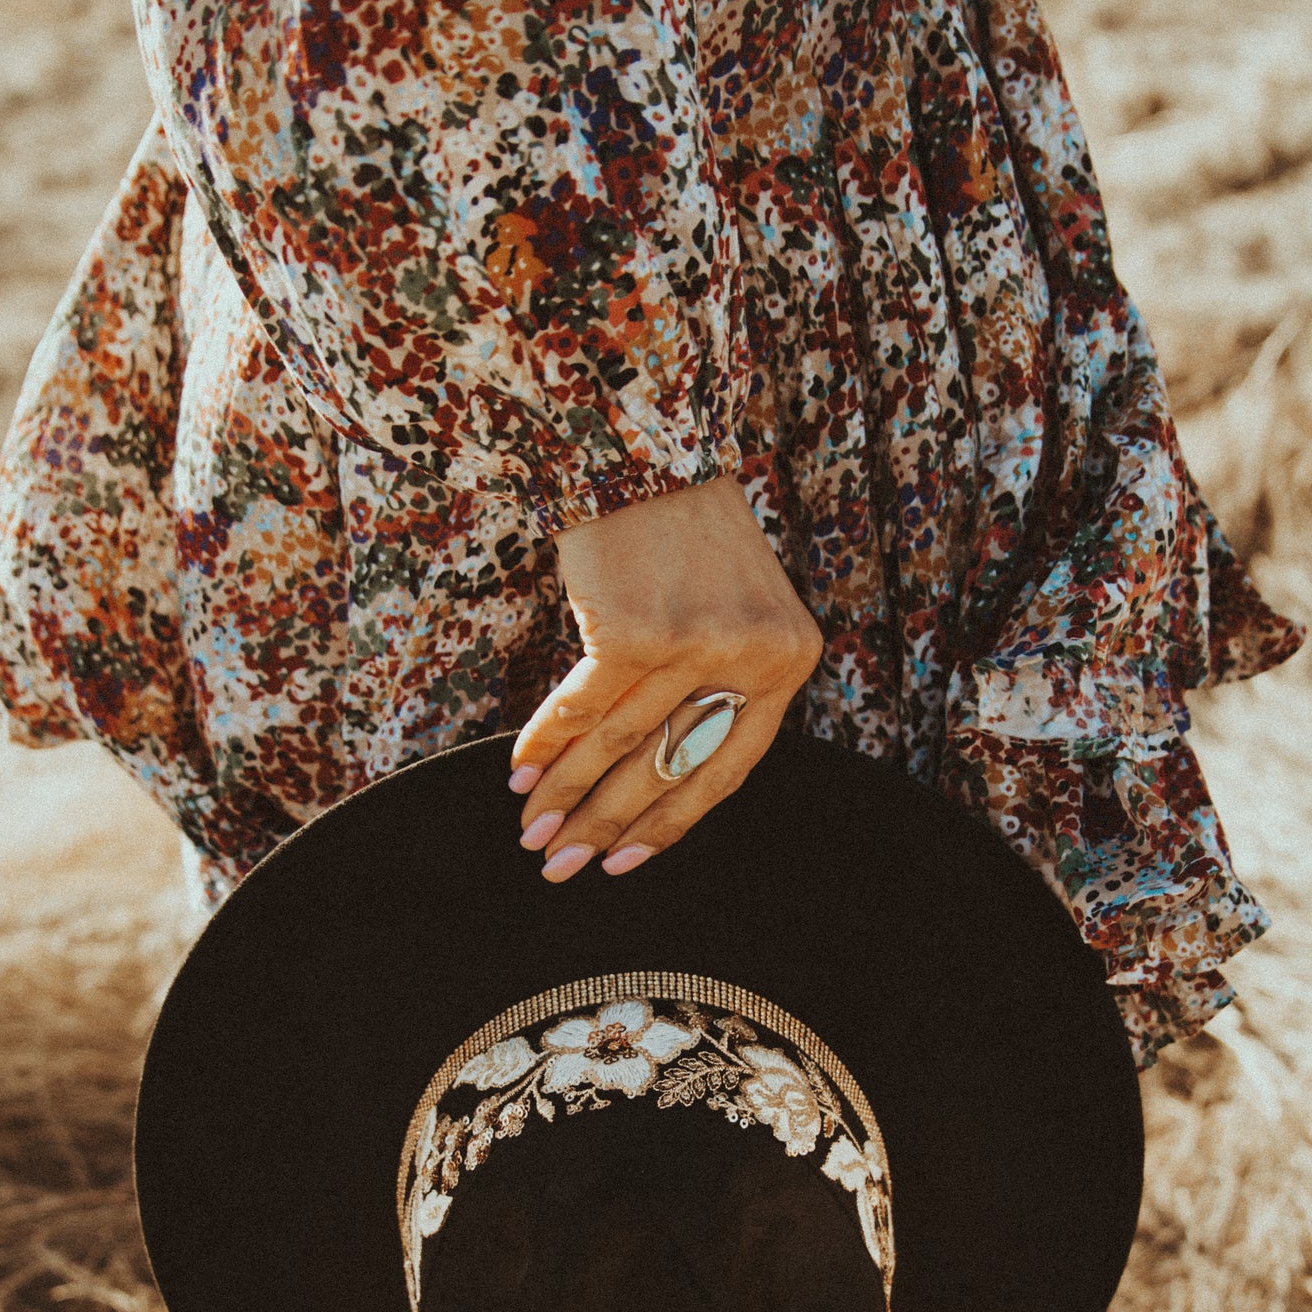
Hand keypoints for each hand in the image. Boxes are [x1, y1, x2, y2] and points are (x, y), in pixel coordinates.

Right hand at [508, 475, 822, 879]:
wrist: (645, 444)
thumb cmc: (684, 532)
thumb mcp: (734, 608)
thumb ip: (717, 685)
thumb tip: (649, 776)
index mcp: (790, 660)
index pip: (728, 771)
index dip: (669, 826)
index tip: (623, 864)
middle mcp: (753, 657)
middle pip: (668, 767)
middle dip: (605, 826)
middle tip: (559, 867)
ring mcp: (695, 644)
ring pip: (619, 745)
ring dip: (565, 795)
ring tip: (531, 832)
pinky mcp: (635, 629)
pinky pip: (581, 707)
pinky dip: (545, 743)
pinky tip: (520, 774)